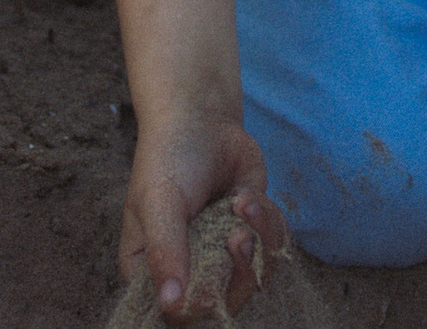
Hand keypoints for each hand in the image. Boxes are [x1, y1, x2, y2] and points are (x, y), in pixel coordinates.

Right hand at [119, 112, 285, 322]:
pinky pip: (272, 248)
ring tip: (242, 202)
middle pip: (225, 302)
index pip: (178, 314)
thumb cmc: (168, 159)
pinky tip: (247, 194)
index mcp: (154, 269)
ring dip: (257, 238)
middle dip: (239, 270)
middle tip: (237, 236)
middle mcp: (189, 267)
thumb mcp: (159, 203)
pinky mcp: (250, 232)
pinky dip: (267, 221)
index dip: (201, 304)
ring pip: (255, 276)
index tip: (215, 273)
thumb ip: (166, 252)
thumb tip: (170, 305)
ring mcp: (221, 252)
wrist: (202, 118)